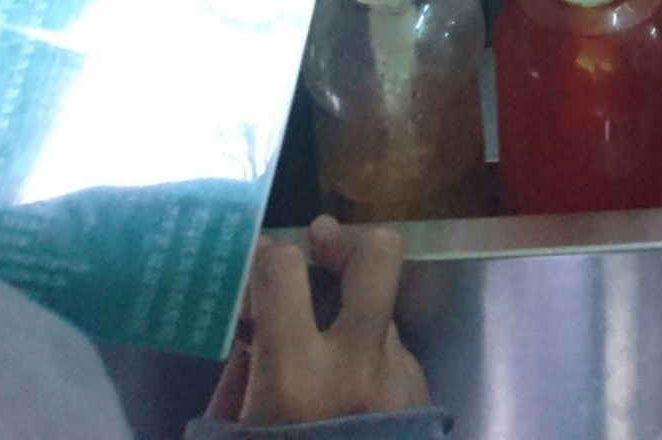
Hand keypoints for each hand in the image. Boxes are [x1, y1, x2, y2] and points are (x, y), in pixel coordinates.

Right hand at [206, 217, 425, 425]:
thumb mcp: (236, 436)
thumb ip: (245, 374)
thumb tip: (256, 322)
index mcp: (298, 378)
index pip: (285, 270)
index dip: (268, 257)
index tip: (260, 266)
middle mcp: (360, 366)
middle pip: (378, 256)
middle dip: (346, 241)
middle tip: (320, 245)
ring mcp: (401, 383)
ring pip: (385, 313)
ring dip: (355, 317)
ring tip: (323, 351)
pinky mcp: (424, 405)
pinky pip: (395, 358)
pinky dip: (370, 362)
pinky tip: (348, 398)